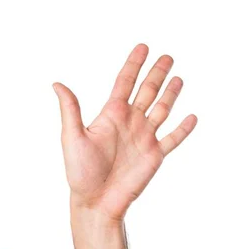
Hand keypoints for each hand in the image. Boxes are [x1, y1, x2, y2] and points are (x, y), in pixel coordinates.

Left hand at [53, 43, 196, 221]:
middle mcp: (129, 123)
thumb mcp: (71, 136)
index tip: (143, 47)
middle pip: (147, 91)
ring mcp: (144, 138)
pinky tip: (192, 116)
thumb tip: (57, 84)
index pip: (125, 82)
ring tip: (178, 79)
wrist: (95, 201)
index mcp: (111, 115)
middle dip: (156, 74)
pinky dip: (183, 128)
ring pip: (162, 110)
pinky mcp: (155, 155)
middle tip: (167, 56)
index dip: (134, 64)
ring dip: (170, 94)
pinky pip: (173, 138)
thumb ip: (70, 109)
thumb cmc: (79, 171)